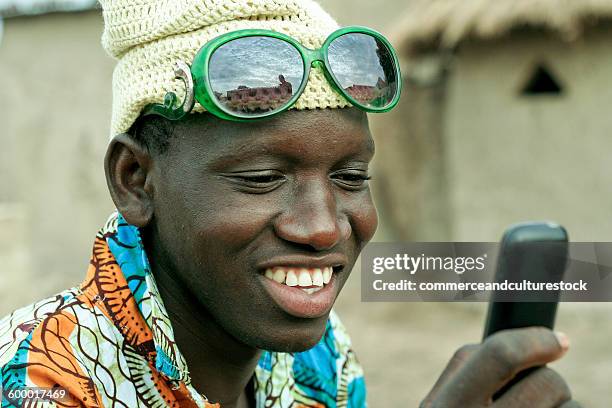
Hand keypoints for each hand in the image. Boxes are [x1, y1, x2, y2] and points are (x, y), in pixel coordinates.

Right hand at [420, 327, 580, 407]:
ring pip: (568, 406)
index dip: (534, 341)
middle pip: (545, 382)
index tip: (558, 339)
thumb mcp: (438, 407)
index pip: (499, 355)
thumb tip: (523, 341)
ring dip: (561, 405)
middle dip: (549, 380)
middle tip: (541, 392)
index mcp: (446, 406)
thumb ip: (465, 372)